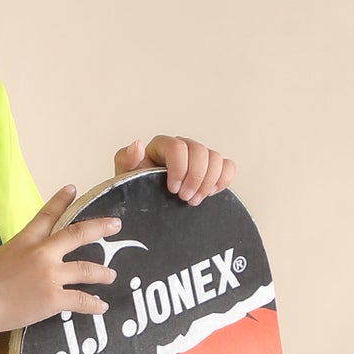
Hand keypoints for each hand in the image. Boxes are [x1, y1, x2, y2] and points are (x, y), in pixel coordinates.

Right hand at [0, 185, 121, 333]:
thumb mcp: (0, 256)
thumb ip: (19, 254)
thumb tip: (27, 263)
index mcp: (26, 239)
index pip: (47, 214)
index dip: (62, 200)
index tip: (72, 189)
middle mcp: (42, 252)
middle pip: (78, 234)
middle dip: (100, 228)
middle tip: (116, 225)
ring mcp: (50, 275)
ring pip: (87, 269)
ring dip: (102, 273)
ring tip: (111, 275)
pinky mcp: (53, 298)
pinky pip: (81, 300)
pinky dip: (94, 304)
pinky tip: (102, 306)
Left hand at [115, 135, 235, 204]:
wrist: (148, 209)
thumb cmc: (135, 192)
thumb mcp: (124, 178)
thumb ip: (126, 160)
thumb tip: (138, 144)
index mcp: (161, 146)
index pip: (177, 147)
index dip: (179, 168)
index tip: (173, 190)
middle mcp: (182, 148)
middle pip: (200, 151)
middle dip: (195, 178)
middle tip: (185, 199)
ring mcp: (198, 158)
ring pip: (215, 158)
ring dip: (208, 182)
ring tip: (195, 200)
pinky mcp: (212, 169)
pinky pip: (228, 166)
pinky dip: (225, 179)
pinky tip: (212, 193)